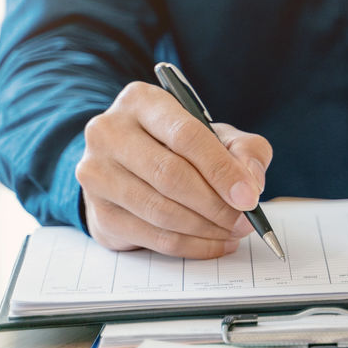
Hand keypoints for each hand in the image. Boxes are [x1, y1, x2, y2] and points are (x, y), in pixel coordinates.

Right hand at [76, 82, 272, 258]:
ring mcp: (96, 173)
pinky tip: (215, 242)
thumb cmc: (183, 147)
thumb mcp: (220, 136)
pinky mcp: (99, 213)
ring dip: (206, 228)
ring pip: (160, 211)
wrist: (133, 168)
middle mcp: (109, 132)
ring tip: (234, 231)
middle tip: (245, 220)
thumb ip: (246, 150)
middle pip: (170, 175)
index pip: (185, 135)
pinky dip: (192, 245)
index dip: (221, 169)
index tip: (249, 196)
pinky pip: (153, 237)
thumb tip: (250, 183)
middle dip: (216, 204)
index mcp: (141, 101)